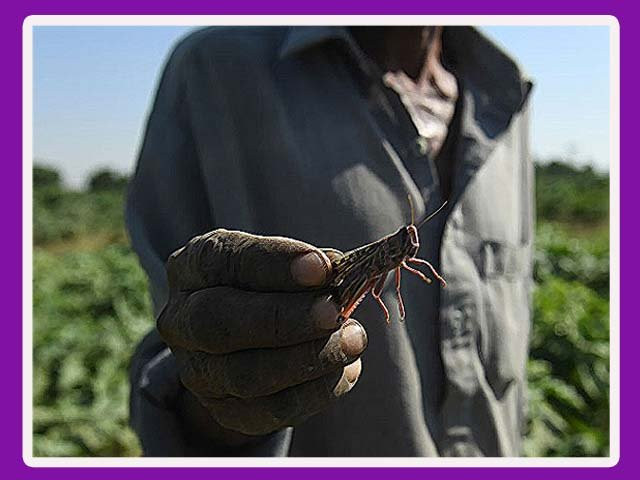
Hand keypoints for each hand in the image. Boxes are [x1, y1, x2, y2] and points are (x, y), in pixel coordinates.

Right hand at [158, 229, 367, 437]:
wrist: (246, 340)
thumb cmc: (268, 286)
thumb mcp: (278, 262)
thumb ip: (306, 265)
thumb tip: (341, 270)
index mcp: (192, 268)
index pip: (223, 261)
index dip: (273, 263)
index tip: (322, 266)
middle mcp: (182, 321)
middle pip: (219, 323)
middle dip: (284, 318)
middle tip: (334, 310)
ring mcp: (199, 372)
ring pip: (247, 375)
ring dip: (308, 358)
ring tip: (354, 339)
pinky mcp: (225, 411)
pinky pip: (272, 410)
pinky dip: (317, 391)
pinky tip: (347, 369)